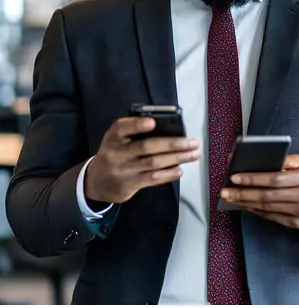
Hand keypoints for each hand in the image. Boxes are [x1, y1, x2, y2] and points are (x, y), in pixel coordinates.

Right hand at [85, 117, 199, 204]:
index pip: (122, 127)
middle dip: (173, 143)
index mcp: (113, 137)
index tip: (153, 121)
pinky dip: (168, 174)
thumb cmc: (115, 154)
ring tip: (194, 154)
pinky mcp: (127, 185)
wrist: (95, 182)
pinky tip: (180, 170)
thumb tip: (170, 130)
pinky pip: (151, 178)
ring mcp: (121, 170)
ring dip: (177, 158)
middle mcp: (115, 153)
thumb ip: (135, 134)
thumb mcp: (117, 141)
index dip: (137, 124)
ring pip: (153, 163)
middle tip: (193, 142)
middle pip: (146, 146)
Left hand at [220, 154, 298, 229]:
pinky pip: (271, 217)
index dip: (253, 178)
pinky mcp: (295, 223)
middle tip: (225, 190)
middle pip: (267, 195)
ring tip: (230, 197)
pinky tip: (245, 205)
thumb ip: (288, 160)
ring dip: (246, 202)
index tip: (235, 176)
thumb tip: (265, 161)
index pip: (274, 179)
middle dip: (243, 193)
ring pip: (267, 208)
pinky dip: (256, 211)